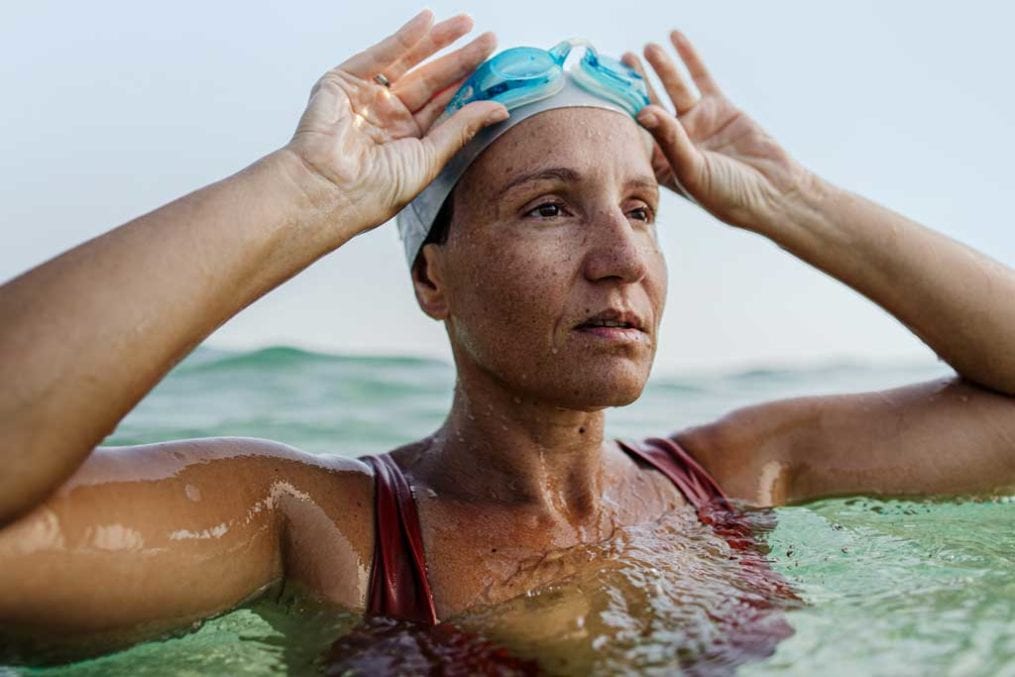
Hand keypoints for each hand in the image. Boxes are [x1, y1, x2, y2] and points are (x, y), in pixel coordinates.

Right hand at [284, 10, 507, 232]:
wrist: (330, 191)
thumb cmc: (373, 191)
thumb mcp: (429, 158)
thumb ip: (461, 128)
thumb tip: (498, 109)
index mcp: (406, 142)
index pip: (442, 106)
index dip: (467, 86)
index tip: (493, 68)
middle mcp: (387, 118)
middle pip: (431, 81)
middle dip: (459, 60)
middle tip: (489, 41)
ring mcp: (365, 98)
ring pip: (409, 64)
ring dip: (437, 42)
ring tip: (466, 25)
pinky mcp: (344, 83)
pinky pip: (380, 55)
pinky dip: (404, 38)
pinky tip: (428, 22)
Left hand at [622, 32, 811, 230]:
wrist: (773, 193)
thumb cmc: (728, 195)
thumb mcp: (692, 170)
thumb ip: (668, 140)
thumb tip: (641, 110)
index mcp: (661, 164)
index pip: (635, 133)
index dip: (619, 112)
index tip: (602, 91)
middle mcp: (676, 142)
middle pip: (650, 104)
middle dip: (635, 84)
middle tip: (620, 62)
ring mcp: (697, 123)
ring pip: (673, 88)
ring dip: (661, 67)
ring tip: (646, 48)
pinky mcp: (719, 109)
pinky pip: (700, 78)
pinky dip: (688, 58)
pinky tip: (675, 38)